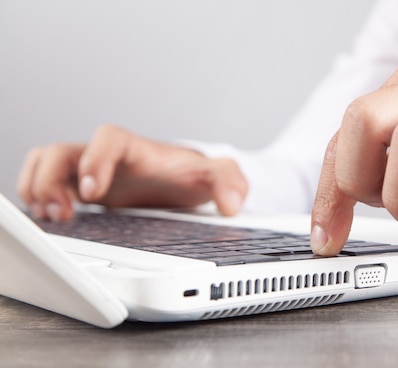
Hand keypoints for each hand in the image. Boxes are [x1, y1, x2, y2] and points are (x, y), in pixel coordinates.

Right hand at [17, 125, 247, 219]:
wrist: (181, 182)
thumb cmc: (191, 176)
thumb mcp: (216, 175)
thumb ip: (230, 182)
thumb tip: (232, 204)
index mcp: (137, 149)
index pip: (107, 139)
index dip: (95, 160)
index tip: (94, 192)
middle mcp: (108, 158)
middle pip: (60, 151)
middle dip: (50, 179)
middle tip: (60, 213)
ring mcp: (91, 172)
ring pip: (45, 164)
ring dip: (38, 187)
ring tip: (52, 217)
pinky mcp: (82, 189)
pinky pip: (47, 183)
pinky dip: (39, 197)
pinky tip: (53, 220)